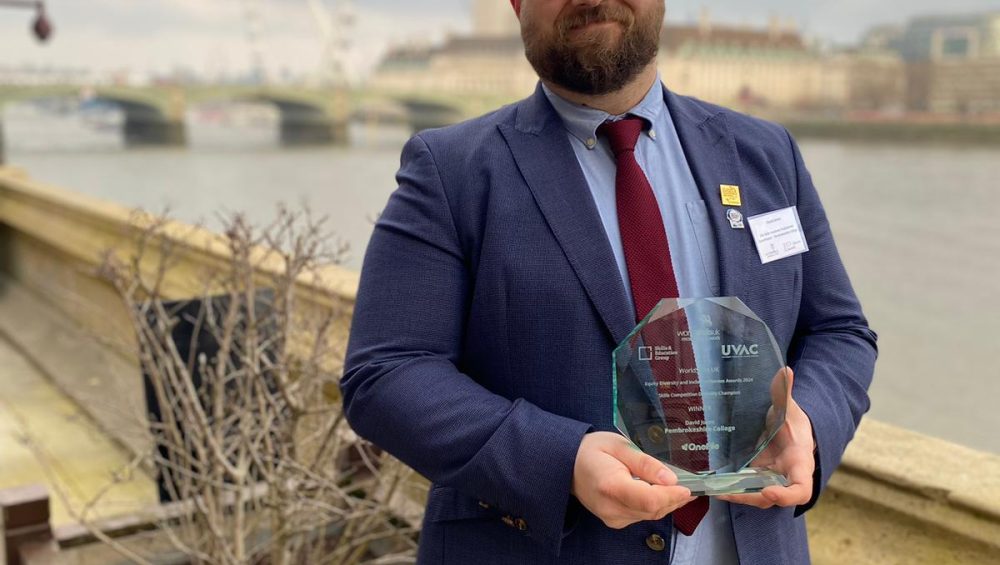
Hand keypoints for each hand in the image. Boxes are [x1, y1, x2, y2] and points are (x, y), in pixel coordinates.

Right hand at [571, 431, 694, 528]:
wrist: (567, 465)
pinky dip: (657, 506)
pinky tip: (663, 493)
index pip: (649, 500)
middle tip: (691, 484)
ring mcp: (612, 517)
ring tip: (681, 487)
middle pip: (653, 510)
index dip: (672, 496)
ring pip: (651, 515)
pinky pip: (643, 516)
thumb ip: (645, 462)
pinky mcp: (615, 521)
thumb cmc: (592, 450)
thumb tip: (671, 479)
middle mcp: (611, 507)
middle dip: (675, 499)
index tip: (688, 487)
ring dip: (668, 503)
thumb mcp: (619, 445)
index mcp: (610, 486)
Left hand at [719, 367, 815, 508]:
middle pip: (770, 499)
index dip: (786, 495)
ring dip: (735, 494)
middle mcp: (784, 477)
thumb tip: (784, 371)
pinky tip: (710, 485)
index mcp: (799, 463)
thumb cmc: (792, 423)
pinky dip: (729, 488)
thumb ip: (784, 394)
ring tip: (714, 489)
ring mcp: (768, 480)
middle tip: (726, 492)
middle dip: (749, 497)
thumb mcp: (789, 409)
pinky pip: (743, 488)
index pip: (800, 489)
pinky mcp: (754, 478)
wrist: (789, 432)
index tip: (769, 492)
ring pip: (753, 496)